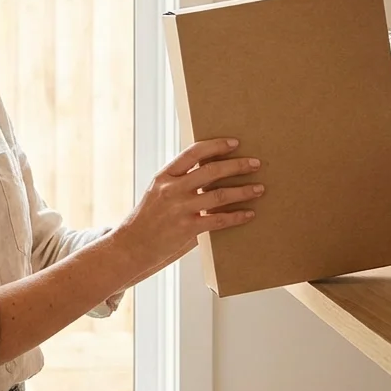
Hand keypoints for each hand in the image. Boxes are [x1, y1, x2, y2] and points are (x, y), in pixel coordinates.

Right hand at [112, 138, 261, 271]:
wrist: (130, 248)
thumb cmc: (146, 221)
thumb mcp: (157, 194)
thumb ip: (179, 185)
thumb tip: (211, 176)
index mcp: (163, 177)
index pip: (193, 153)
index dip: (216, 146)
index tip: (234, 143)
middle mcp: (171, 190)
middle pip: (211, 171)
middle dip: (237, 165)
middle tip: (255, 163)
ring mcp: (179, 210)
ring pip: (219, 195)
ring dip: (243, 190)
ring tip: (259, 188)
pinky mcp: (187, 230)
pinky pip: (219, 220)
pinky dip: (237, 216)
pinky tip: (249, 214)